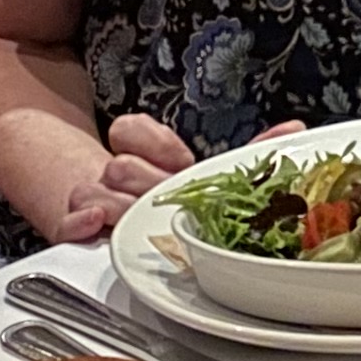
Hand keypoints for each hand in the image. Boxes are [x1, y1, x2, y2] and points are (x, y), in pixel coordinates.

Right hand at [56, 113, 302, 242]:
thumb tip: (292, 132)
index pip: (132, 129)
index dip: (158, 145)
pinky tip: (94, 223)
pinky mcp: (72, 231)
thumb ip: (246, 155)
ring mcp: (91, 203)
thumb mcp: (199, 174)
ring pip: (94, 191)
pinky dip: (80, 222)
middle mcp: (113, 176)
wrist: (89, 214)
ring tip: (135, 219)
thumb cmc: (158, 198)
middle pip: (120, 165)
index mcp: (141, 156)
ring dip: (117, 206)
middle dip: (146, 184)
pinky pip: (68, 223)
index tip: (180, 161)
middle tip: (163, 200)